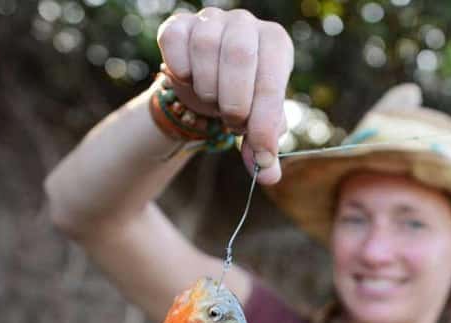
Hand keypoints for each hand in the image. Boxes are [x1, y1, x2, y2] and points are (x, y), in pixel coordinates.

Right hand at [157, 8, 292, 183]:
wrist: (206, 86)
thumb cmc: (242, 102)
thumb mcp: (257, 124)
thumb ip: (262, 148)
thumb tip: (268, 176)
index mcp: (276, 45)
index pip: (272, 80)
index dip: (265, 122)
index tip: (261, 153)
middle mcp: (247, 24)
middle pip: (239, 56)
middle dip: (235, 103)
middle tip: (234, 122)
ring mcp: (212, 19)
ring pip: (205, 48)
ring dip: (208, 89)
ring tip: (214, 101)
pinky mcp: (180, 23)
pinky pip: (175, 42)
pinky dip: (180, 70)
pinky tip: (189, 80)